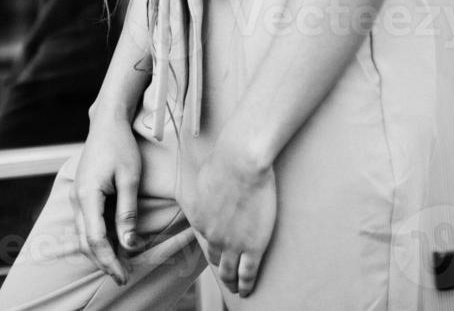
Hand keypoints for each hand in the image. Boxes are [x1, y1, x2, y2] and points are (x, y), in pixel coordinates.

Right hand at [68, 115, 143, 285]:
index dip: (109, 260)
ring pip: (84, 235)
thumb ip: (128, 212)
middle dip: (104, 262)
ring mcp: (77, 196)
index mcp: (87, 195)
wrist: (107, 122)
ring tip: (120, 265)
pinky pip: (87, 224)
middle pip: (86, 242)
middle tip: (123, 276)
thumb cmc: (121, 146)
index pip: (95, 239)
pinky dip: (98, 238)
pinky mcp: (82, 194)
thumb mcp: (130, 178)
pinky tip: (114, 244)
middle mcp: (77, 199)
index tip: (124, 274)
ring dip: (100, 252)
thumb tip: (129, 244)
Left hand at [178, 138, 276, 296]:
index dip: (213, 245)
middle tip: (226, 276)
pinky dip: (246, 285)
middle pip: (216, 259)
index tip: (218, 251)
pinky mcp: (253, 247)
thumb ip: (207, 189)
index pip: (205, 238)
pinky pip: (248, 273)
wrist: (241, 163)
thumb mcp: (205, 176)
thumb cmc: (226, 160)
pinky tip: (247, 291)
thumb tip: (210, 187)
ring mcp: (233, 244)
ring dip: (232, 282)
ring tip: (236, 288)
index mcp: (200, 219)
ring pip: (230, 271)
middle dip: (221, 269)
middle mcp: (212, 236)